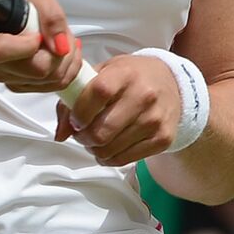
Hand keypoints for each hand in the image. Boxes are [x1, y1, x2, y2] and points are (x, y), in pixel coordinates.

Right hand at [0, 0, 84, 93]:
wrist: (23, 11)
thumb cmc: (25, 0)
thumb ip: (51, 16)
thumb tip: (60, 47)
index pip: (0, 51)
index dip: (27, 46)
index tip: (38, 35)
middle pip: (33, 70)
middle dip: (59, 52)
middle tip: (64, 34)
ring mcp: (5, 75)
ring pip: (48, 80)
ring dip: (66, 59)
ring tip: (64, 40)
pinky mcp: (20, 85)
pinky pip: (54, 86)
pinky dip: (67, 69)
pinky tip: (64, 52)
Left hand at [55, 54, 183, 165]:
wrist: (172, 83)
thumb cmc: (131, 77)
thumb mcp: (104, 73)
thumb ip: (76, 97)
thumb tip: (61, 134)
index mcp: (126, 73)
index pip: (98, 93)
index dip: (80, 112)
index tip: (75, 119)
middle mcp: (144, 95)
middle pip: (101, 131)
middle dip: (83, 137)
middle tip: (84, 132)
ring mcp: (154, 119)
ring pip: (109, 150)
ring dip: (95, 149)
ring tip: (98, 137)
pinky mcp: (162, 139)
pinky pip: (123, 160)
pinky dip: (110, 158)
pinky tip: (112, 145)